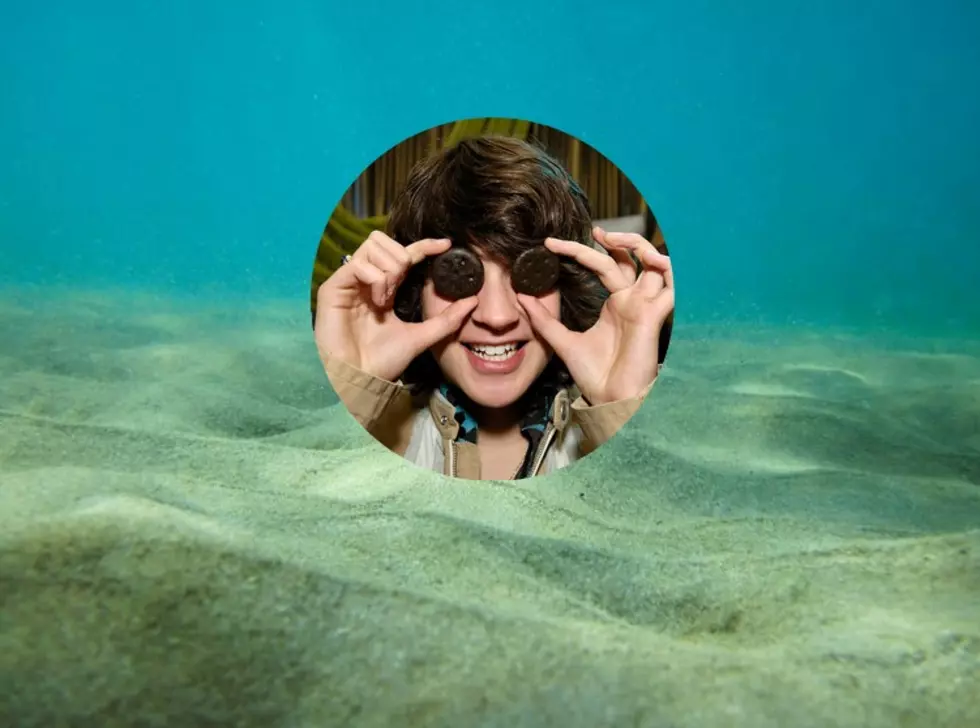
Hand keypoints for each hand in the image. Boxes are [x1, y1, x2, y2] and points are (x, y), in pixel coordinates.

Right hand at [314, 231, 477, 382]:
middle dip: (401, 259)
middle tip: (400, 288)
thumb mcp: (420, 337)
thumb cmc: (381, 362)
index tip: (446, 245)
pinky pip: (358, 264)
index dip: (424, 245)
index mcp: (383, 288)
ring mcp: (348, 282)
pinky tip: (377, 302)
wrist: (360, 380)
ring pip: (372, 246)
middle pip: (384, 241)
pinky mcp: (333, 287)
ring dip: (389, 270)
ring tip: (386, 298)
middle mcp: (364, 280)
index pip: (404, 254)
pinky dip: (375, 280)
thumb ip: (446, 320)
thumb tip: (472, 301)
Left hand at [517, 227, 673, 404]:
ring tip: (613, 238)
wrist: (609, 400)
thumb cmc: (595, 376)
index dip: (582, 250)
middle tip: (593, 231)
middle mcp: (632, 301)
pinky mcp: (655, 315)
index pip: (603, 264)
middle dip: (616, 238)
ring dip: (640, 245)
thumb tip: (522, 297)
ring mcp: (645, 306)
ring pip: (656, 262)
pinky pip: (671, 283)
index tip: (552, 245)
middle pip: (631, 257)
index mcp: (615, 304)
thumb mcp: (562, 341)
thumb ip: (544, 319)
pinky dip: (664, 266)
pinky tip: (646, 259)